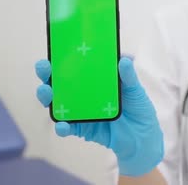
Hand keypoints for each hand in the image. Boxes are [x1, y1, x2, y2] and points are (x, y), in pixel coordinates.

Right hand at [35, 57, 163, 176]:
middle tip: (44, 68)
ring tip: (46, 92)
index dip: (62, 58)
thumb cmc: (138, 109)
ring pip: (58, 103)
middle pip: (60, 83)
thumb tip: (124, 59)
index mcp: (95, 80)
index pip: (75, 66)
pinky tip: (62, 125)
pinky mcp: (82, 129)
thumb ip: (129, 77)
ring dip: (48, 97)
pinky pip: (68, 127)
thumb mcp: (136, 90)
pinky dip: (62, 126)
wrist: (144, 138)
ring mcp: (81, 111)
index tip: (55, 49)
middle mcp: (83, 94)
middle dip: (47, 74)